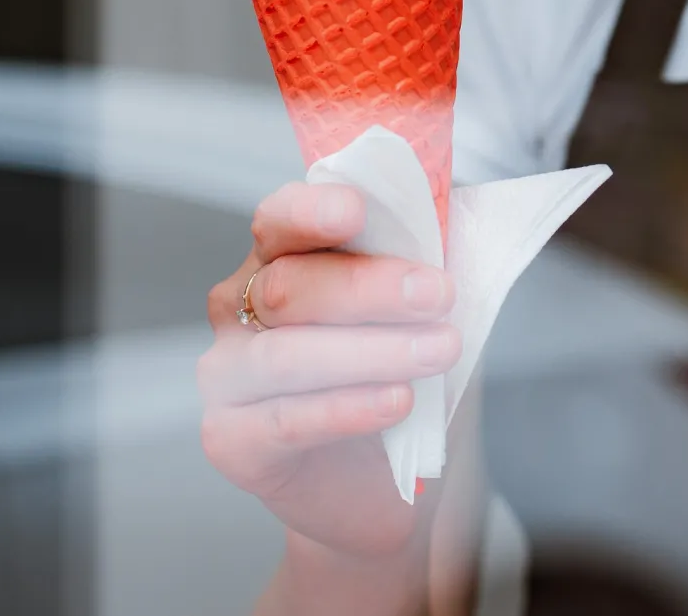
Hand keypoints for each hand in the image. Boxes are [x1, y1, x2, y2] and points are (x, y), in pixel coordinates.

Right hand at [198, 182, 463, 561]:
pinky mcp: (232, 440)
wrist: (382, 478)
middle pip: (290, 285)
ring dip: (371, 350)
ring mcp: (227, 375)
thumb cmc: (397, 371)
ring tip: (439, 351)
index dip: (312, 209)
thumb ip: (430, 253)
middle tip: (440, 295)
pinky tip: (397, 401)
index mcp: (280, 257)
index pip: (279, 219)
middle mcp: (239, 309)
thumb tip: (460, 209)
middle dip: (370, 287)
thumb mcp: (423, 303)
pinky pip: (287, 419)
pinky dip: (347, 408)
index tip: (357, 211)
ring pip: (288, 354)